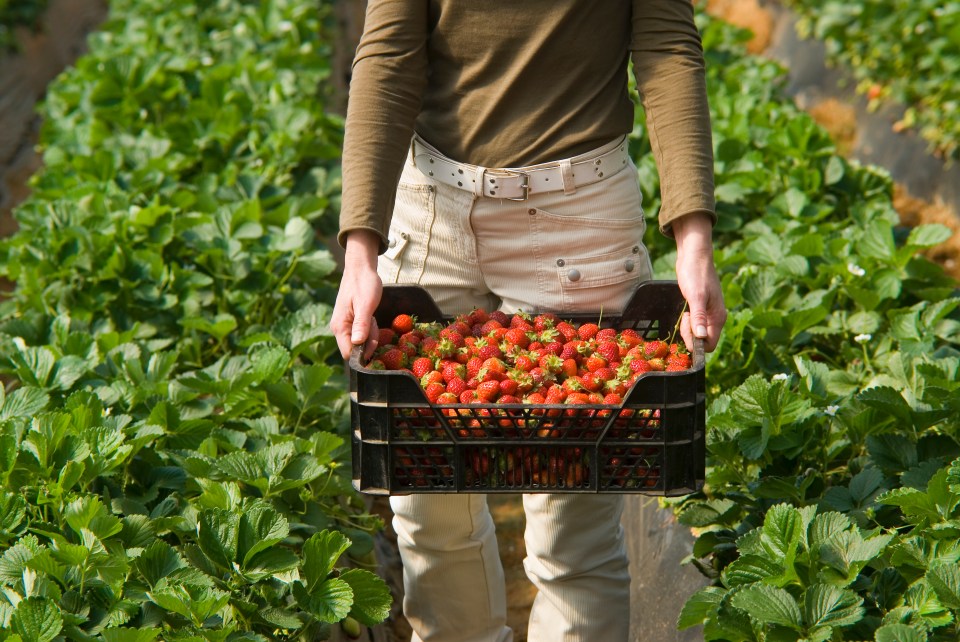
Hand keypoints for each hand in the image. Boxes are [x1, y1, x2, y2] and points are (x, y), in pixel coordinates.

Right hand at [331, 230, 382, 360]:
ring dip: (370, 335)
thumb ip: (361, 325)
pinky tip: (372, 318)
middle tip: (375, 324)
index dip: (363, 355)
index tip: (375, 344)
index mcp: (340, 326)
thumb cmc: (363, 284)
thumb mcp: (366, 305)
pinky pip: (361, 334)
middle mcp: (339, 328)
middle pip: (355, 349)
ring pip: (359, 342)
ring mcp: (344, 325)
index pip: (348, 353)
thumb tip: (357, 343)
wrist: (361, 268)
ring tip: (373, 318)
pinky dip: (370, 329)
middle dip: (368, 343)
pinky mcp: (351, 322)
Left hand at [671, 212, 725, 352]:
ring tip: (684, 313)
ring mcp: (708, 314)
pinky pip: (695, 325)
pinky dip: (687, 323)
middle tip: (684, 317)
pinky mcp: (701, 310)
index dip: (695, 343)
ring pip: (698, 333)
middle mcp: (715, 318)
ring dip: (688, 329)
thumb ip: (699, 317)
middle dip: (690, 335)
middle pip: (703, 341)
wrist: (693, 257)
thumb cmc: (695, 274)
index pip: (709, 345)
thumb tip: (701, 337)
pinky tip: (684, 312)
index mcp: (718, 317)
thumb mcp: (696, 296)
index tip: (686, 326)